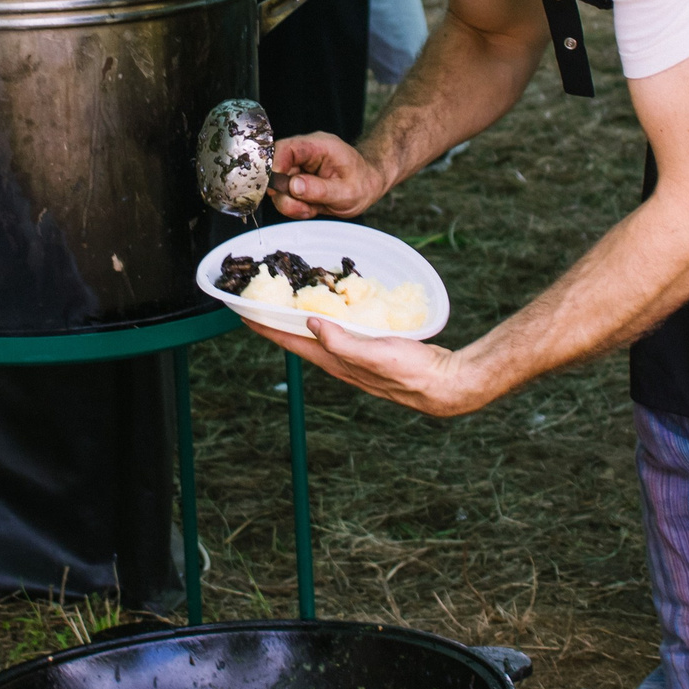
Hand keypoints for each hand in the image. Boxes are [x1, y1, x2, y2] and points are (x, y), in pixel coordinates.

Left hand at [245, 316, 504, 416]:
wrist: (446, 385)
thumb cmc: (412, 373)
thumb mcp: (374, 355)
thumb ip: (342, 342)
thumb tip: (310, 323)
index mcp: (336, 362)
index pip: (291, 342)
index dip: (266, 327)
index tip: (242, 313)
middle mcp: (341, 361)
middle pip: (299, 339)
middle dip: (276, 322)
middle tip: (259, 303)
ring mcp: (356, 358)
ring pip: (319, 335)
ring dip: (300, 320)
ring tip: (288, 303)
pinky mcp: (372, 351)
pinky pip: (341, 332)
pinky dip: (329, 319)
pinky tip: (335, 310)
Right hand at [267, 130, 385, 219]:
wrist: (368, 184)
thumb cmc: (362, 182)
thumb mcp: (347, 191)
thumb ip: (320, 189)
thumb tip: (293, 186)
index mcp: (318, 146)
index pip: (285, 148)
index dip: (275, 167)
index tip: (277, 188)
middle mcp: (304, 154)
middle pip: (276, 169)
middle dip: (285, 193)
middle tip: (303, 206)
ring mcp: (299, 167)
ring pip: (277, 186)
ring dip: (290, 203)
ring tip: (312, 208)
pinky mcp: (296, 181)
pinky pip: (285, 195)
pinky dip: (294, 206)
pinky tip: (310, 208)